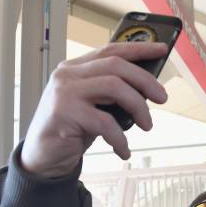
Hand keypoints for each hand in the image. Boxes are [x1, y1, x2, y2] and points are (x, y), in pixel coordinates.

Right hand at [20, 42, 168, 177]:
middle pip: (116, 65)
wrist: (43, 158)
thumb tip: (148, 90)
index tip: (161, 50)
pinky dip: (120, 138)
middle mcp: (67, 75)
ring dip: (138, 107)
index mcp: (75, 69)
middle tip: (162, 98)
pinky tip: (123, 150)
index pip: (110, 50)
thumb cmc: (71, 131)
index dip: (138, 48)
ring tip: (147, 125)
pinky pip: (105, 122)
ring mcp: (65, 92)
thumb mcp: (93, 106)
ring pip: (114, 87)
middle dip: (145, 81)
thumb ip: (111, 94)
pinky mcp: (65, 113)